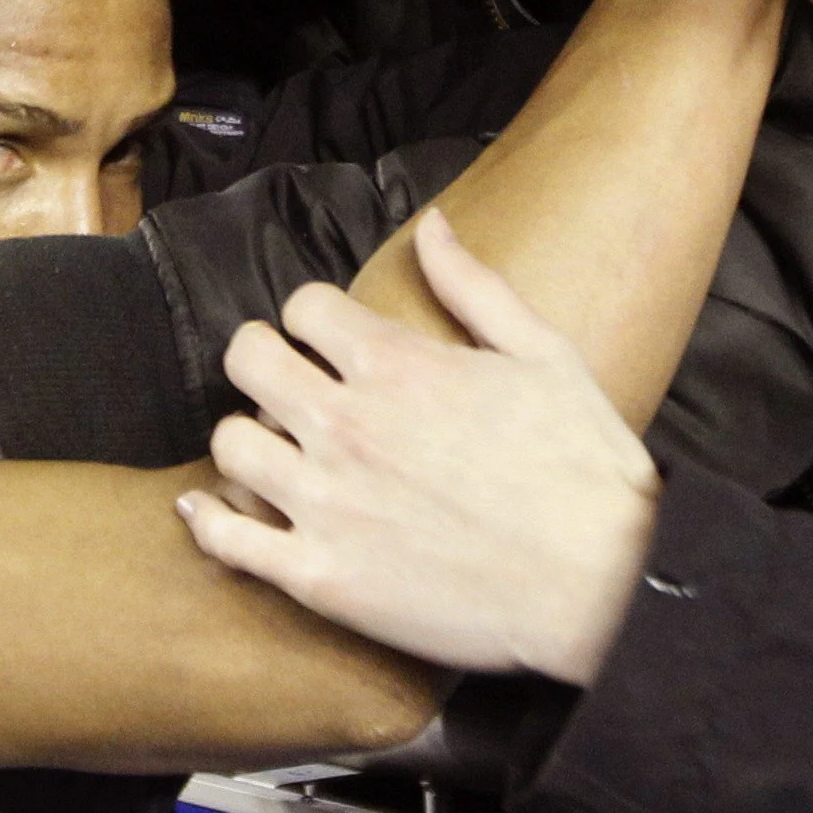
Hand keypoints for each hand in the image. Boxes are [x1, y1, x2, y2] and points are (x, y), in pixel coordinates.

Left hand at [180, 212, 659, 685]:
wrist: (603, 586)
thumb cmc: (583, 468)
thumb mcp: (543, 354)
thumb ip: (474, 287)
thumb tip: (432, 226)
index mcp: (396, 364)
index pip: (301, 307)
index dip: (312, 320)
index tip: (329, 342)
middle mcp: (347, 426)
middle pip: (247, 359)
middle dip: (264, 363)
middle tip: (290, 387)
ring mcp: (328, 504)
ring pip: (229, 444)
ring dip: (248, 440)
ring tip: (275, 453)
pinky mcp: (321, 578)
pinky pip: (225, 540)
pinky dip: (209, 522)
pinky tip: (216, 512)